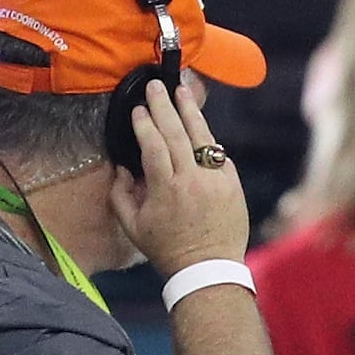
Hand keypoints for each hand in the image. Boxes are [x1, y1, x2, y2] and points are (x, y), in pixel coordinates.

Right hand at [112, 79, 250, 279]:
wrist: (209, 269)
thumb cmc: (167, 249)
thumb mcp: (132, 224)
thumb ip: (120, 192)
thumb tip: (123, 166)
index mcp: (166, 188)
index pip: (154, 144)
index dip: (144, 123)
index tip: (137, 108)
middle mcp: (193, 180)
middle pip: (177, 133)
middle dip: (164, 105)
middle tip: (156, 85)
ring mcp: (217, 181)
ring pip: (203, 138)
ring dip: (191, 111)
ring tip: (182, 91)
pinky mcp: (233, 186)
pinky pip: (219, 156)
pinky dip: (208, 141)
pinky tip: (199, 126)